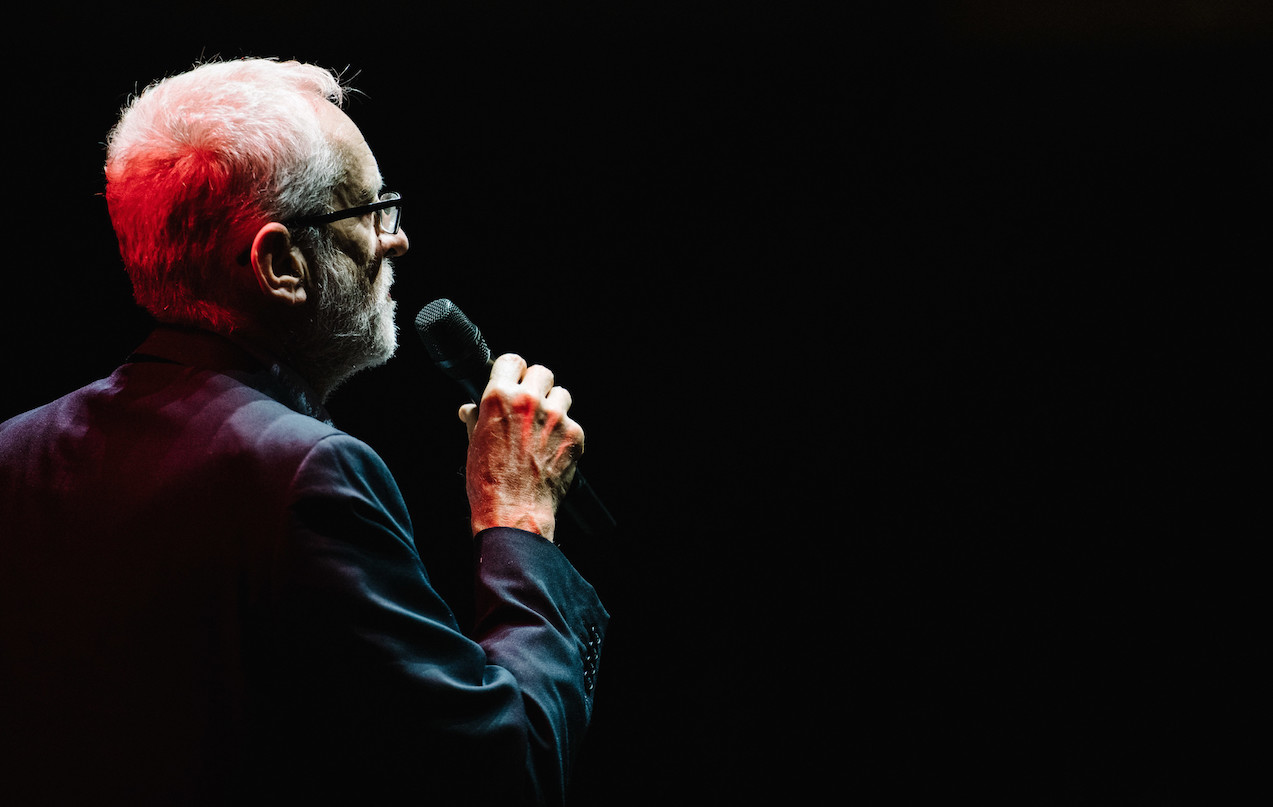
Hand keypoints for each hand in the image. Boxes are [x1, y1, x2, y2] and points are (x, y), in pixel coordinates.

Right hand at [457, 353, 584, 542]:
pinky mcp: (575, 435)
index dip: (513, 372)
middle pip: (542, 372)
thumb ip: (475, 418)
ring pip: (562, 395)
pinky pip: (573, 424)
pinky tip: (551, 452)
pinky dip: (564, 435)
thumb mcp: (473, 444)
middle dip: (536, 386)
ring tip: (542, 430)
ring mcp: (556, 417)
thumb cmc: (487, 481)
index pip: (512, 361)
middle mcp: (530, 401)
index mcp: (500, 397)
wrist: (513, 511)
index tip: (514, 380)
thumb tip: (469, 409)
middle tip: (530, 406)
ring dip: (554, 407)